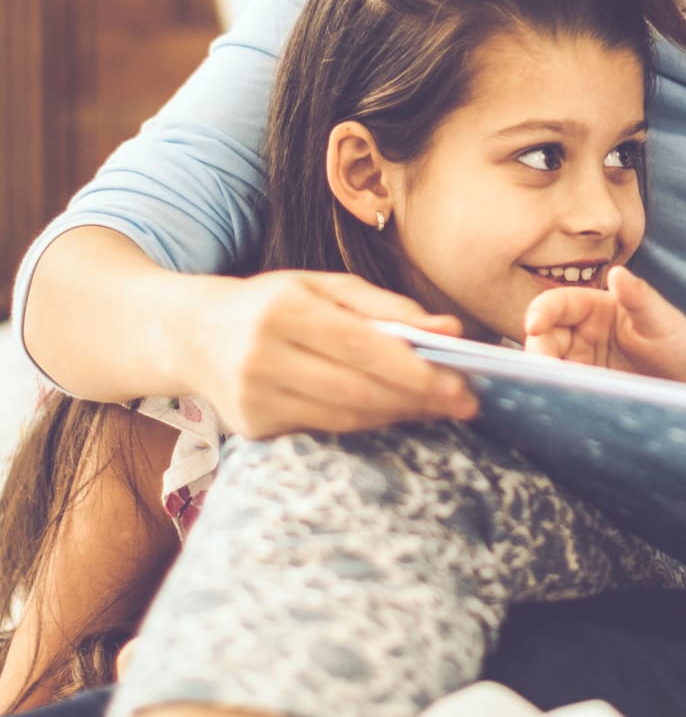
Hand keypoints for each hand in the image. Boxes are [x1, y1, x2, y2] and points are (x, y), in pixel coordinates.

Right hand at [184, 270, 478, 438]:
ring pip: (345, 417)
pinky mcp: (252, 428)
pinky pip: (325, 429)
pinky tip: (395, 414)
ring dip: (399, 415)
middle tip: (465, 403)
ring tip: (438, 408)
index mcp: (284, 310)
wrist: (189, 334)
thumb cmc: (269, 303)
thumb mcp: (324, 286)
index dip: (416, 371)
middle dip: (418, 400)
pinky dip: (366, 423)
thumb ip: (389, 307)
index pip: (364, 347)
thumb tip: (450, 330)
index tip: (462, 384)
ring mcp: (254, 397)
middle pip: (358, 390)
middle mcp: (263, 356)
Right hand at [523, 266, 685, 387]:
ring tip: (557, 390)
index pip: (557, 304)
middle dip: (537, 351)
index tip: (533, 326)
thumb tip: (618, 272)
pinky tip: (564, 402)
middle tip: (547, 371)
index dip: (540, 312)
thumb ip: (640, 297)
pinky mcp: (583, 386)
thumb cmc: (677, 343)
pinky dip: (556, 393)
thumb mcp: (663, 320)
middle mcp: (580, 332)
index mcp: (594, 307)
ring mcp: (579, 361)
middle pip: (543, 336)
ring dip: (545, 376)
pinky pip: (561, 388)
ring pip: (547, 365)